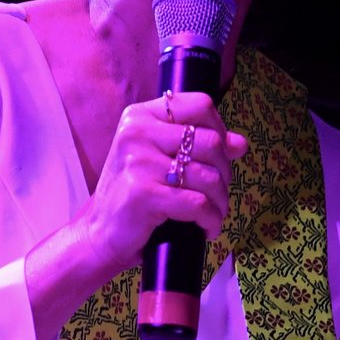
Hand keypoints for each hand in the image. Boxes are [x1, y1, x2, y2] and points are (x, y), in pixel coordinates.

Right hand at [74, 90, 247, 273]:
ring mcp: (139, 162)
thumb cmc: (132, 196)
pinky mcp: (143, 193)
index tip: (218, 157)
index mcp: (139, 116)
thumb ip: (196, 146)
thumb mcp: (159, 161)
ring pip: (209, 177)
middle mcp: (136, 133)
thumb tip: (240, 144)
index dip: (220, 130)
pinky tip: (207, 229)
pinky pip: (198, 204)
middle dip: (224, 174)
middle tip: (216, 195)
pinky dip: (211, 220)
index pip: (200, 105)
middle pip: (211, 142)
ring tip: (214, 215)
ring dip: (220, 202)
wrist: (99, 234)